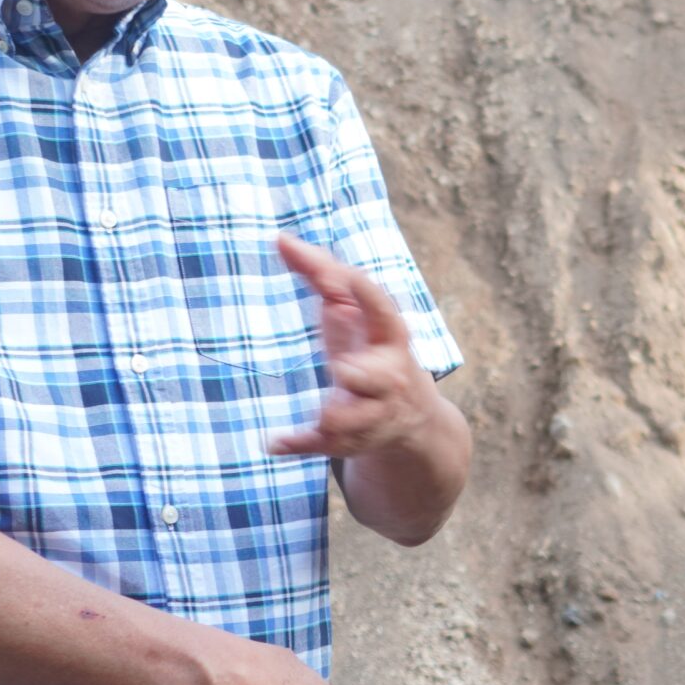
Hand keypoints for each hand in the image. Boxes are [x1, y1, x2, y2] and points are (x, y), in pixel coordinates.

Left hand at [268, 236, 444, 459]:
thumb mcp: (352, 310)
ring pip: (356, 420)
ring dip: (338, 416)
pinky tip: (273, 442)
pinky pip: (326, 446)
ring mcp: (374, 412)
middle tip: (345, 369)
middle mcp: (388, 377)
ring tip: (322, 414)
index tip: (343, 278)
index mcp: (390, 336)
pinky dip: (299, 444)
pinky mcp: (352, 439)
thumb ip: (320, 273)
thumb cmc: (370, 344)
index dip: (366, 294)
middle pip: (379, 379)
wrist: (411, 415)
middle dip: (363, 375)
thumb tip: (279, 238)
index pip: (383, 311)